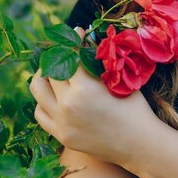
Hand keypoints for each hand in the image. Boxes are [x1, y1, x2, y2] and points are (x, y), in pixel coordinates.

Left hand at [30, 27, 159, 168]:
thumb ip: (99, 62)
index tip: (77, 32)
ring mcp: (61, 123)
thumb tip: (86, 40)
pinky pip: (40, 112)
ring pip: (37, 90)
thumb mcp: (120, 80)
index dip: (73, 40)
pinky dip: (44, 100)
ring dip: (45, 76)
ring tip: (56, 71)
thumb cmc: (136, 109)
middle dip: (58, 55)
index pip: (70, 55)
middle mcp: (68, 105)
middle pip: (49, 70)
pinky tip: (55, 95)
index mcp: (85, 89)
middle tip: (66, 51)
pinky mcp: (61, 135)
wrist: (140, 145)